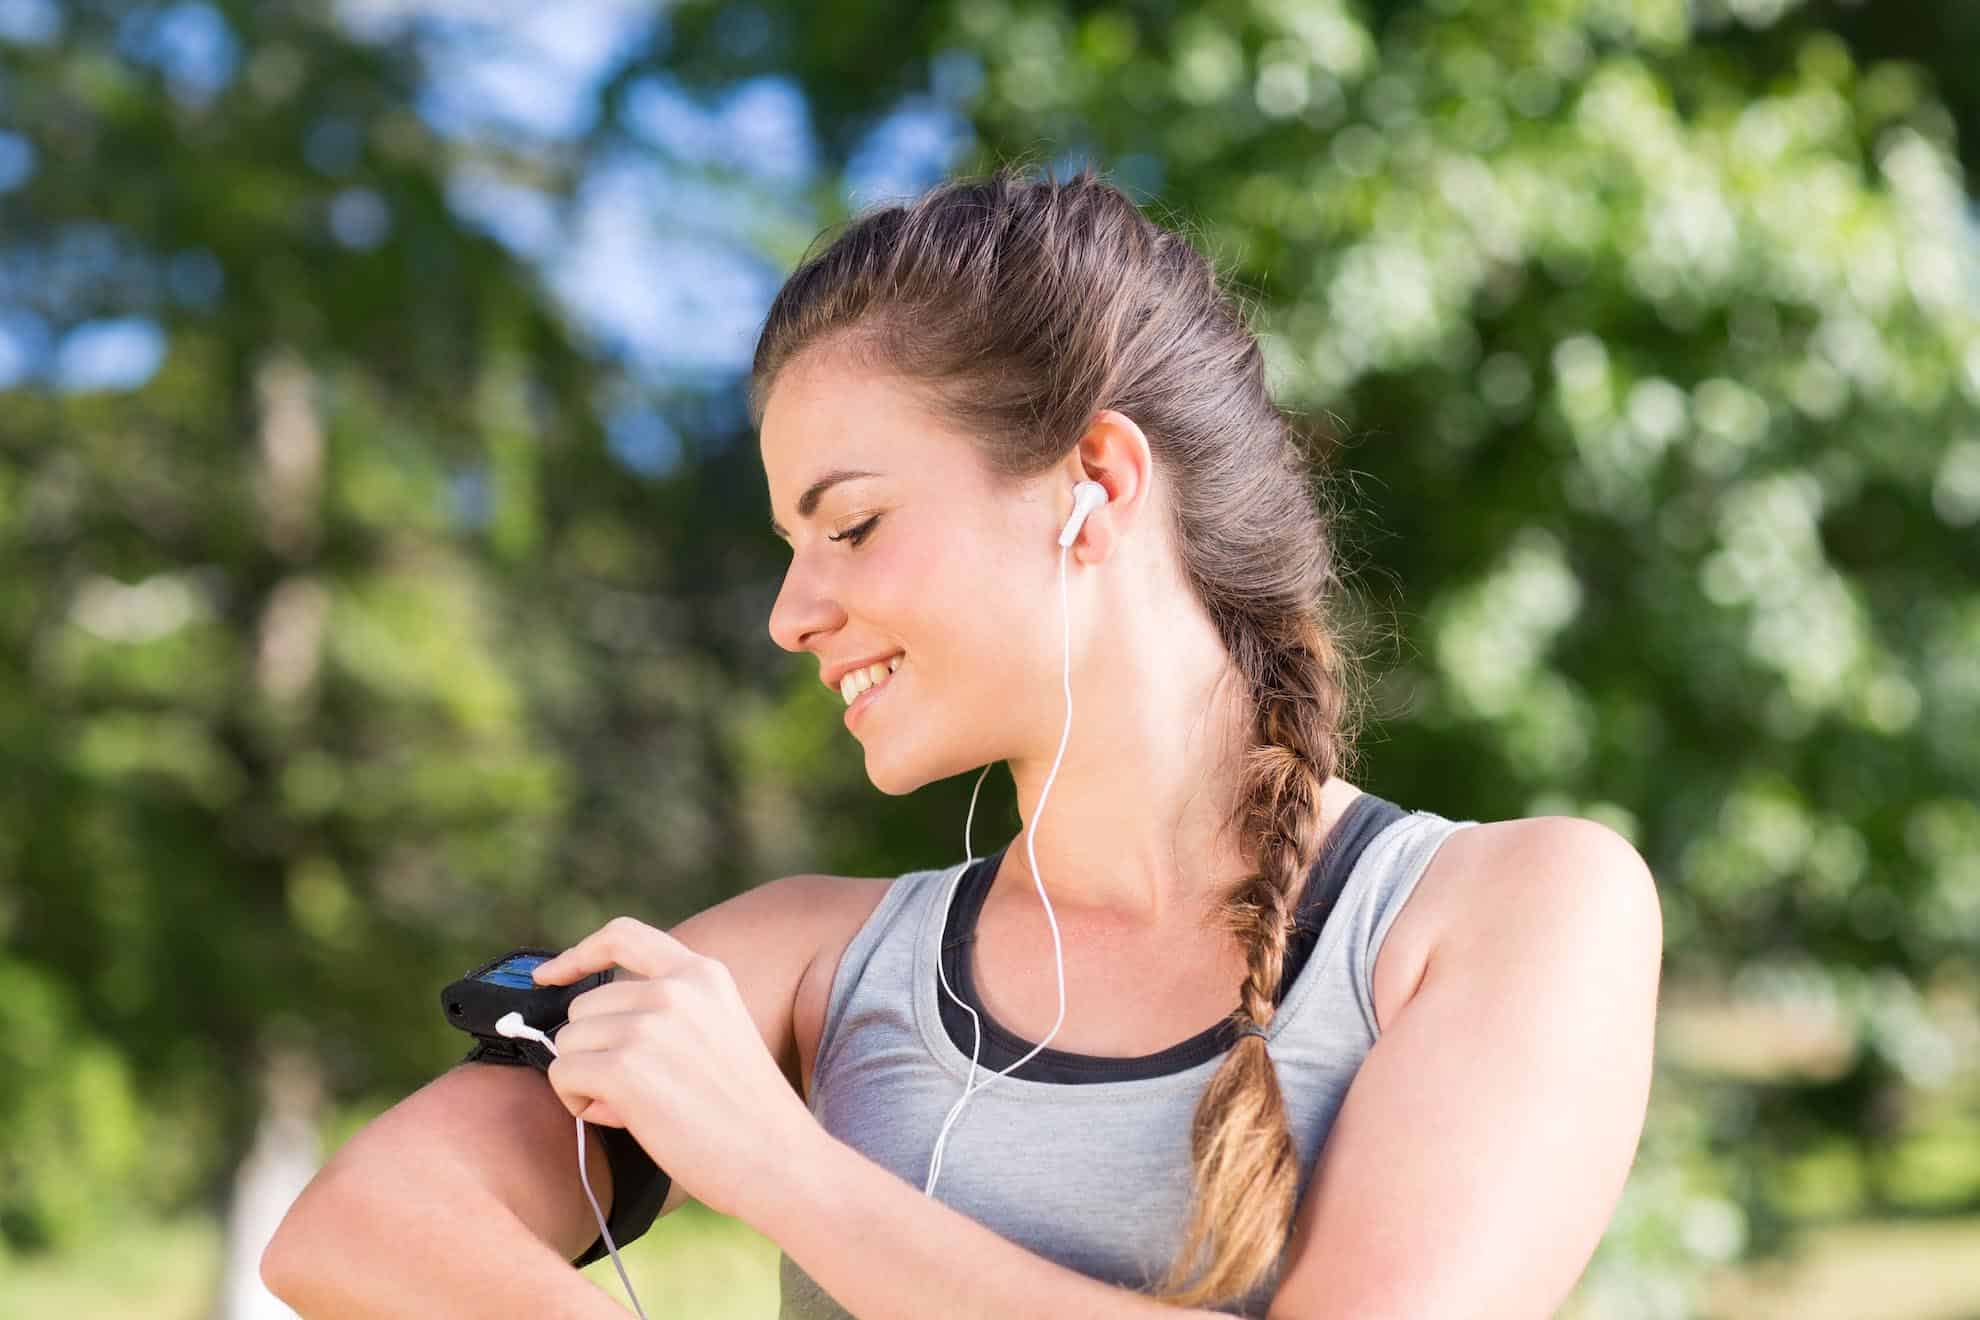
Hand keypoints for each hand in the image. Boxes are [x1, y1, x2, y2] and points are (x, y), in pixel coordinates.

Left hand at [530, 916, 818, 1225]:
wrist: (779, 1159)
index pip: (623, 935)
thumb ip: (667, 1011)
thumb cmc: (744, 1112)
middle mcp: (674, 989)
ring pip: (568, 1043)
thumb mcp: (718, 1031)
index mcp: (702, 974)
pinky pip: (564, 1076)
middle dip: (593, 1050)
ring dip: (586, 1079)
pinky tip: (623, 1119)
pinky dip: (579, 1104)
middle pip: (582, 1008)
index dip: (578, 953)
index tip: (549, 975)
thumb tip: (583, 1025)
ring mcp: (648, 1025)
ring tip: (635, 1106)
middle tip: (635, 1089)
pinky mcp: (624, 1068)